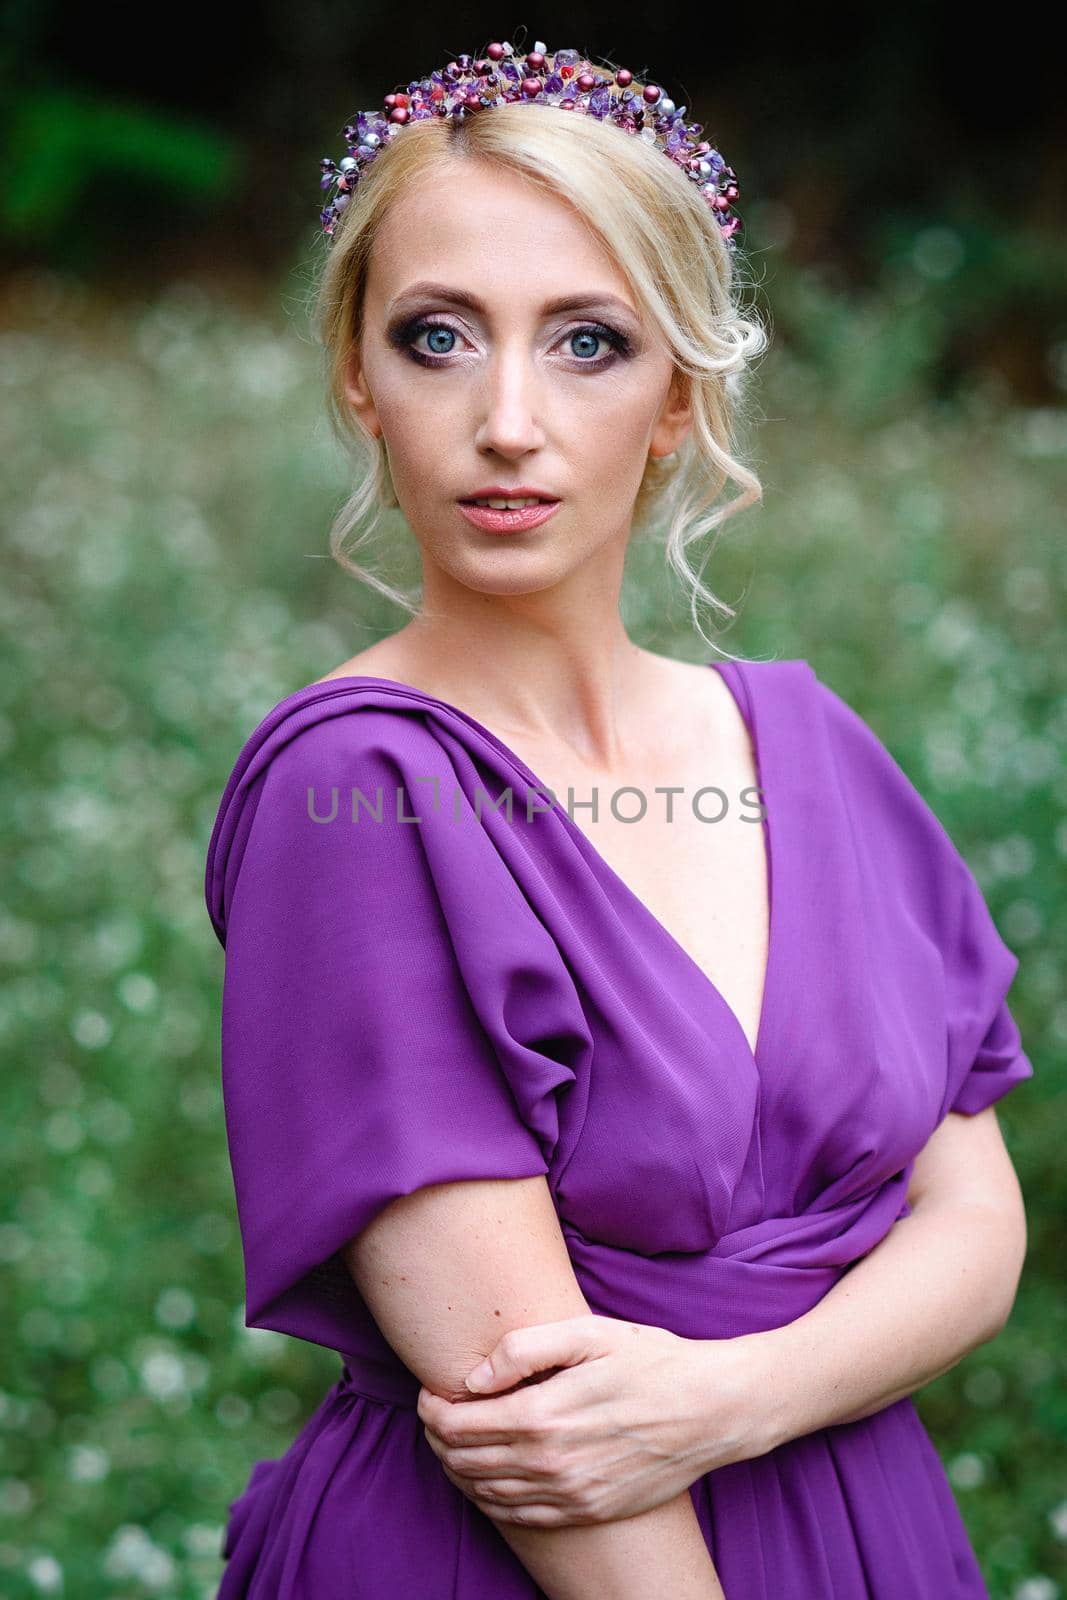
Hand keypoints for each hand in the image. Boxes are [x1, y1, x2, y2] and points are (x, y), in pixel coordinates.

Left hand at [417, 1313, 768, 1527]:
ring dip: (459, 1469)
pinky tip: (488, 1478)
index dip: (432, 1409)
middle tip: (435, 1414)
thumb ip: (523, 1349)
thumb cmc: (651, 1360)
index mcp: (543, 1416)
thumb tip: (473, 1377)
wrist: (711, 1410)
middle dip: (438, 1438)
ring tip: (454, 1443)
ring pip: (487, 1493)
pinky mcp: (587, 1510)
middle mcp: (550, 1464)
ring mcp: (569, 1494)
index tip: (429, 1391)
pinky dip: (491, 1498)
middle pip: (464, 1461)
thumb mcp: (588, 1332)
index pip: (457, 1425)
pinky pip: (520, 1516)